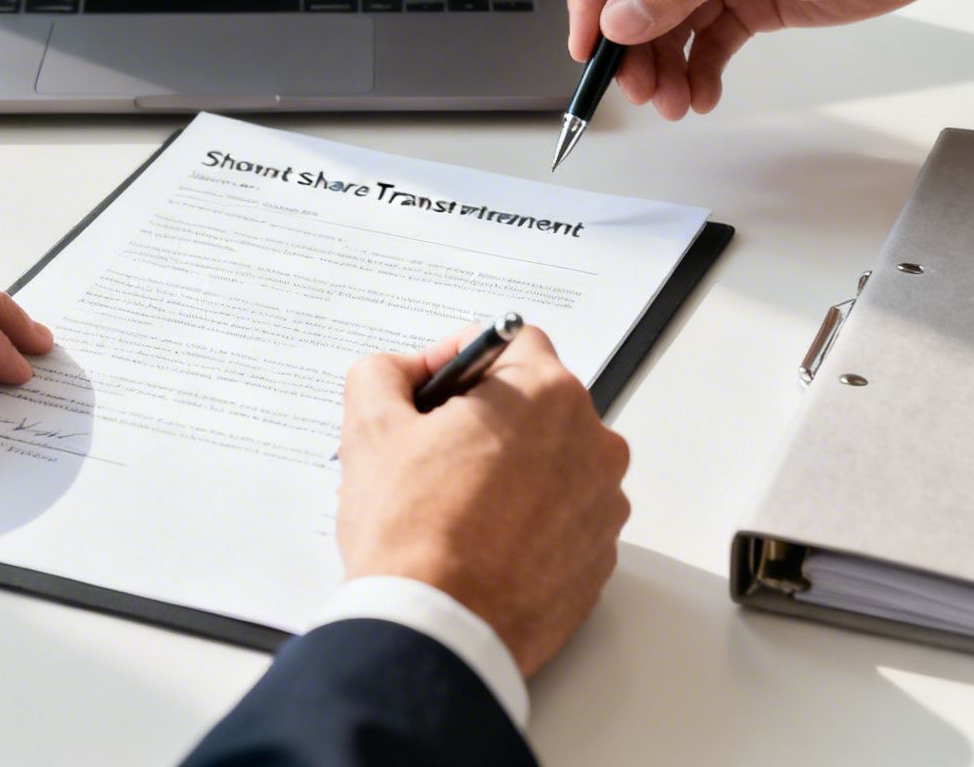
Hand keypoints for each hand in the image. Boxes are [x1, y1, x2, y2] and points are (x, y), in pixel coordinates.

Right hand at [335, 326, 629, 675]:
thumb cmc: (413, 537)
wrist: (438, 632)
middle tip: (431, 451)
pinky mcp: (599, 555)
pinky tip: (482, 541)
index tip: (430, 389)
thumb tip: (396, 371)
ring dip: (510, 469)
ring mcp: (602, 503)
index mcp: (545, 394)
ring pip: (551, 460)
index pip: (510, 340)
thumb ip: (382, 373)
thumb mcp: (370, 428)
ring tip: (454, 505)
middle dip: (484, 416)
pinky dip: (529, 519)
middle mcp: (591, 442)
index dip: (459, 358)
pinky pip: (563, 515)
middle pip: (535, 402)